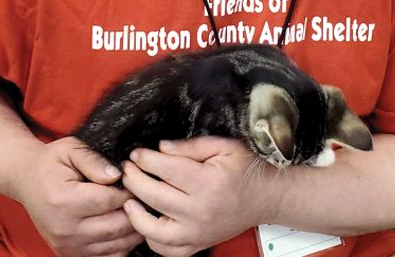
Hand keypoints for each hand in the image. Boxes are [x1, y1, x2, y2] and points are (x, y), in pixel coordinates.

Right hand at [14, 136, 143, 256]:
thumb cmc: (50, 163)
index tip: (138, 180)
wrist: (26, 181)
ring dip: (133, 231)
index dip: (130, 190)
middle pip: (116, 227)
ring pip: (114, 246)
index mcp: (64, 200)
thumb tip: (117, 174)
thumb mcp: (70, 149)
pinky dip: (121, 245)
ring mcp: (67, 245)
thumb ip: (94, 160)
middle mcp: (64, 228)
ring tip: (142, 211)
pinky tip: (126, 227)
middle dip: (137, 211)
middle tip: (147, 197)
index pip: (110, 200)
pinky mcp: (69, 254)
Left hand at [121, 137, 277, 256]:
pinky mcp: (197, 245)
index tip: (137, 153)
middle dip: (134, 179)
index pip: (165, 169)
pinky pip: (165, 249)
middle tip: (127, 169)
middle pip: (154, 196)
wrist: (267, 197)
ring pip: (153, 230)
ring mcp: (198, 232)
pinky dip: (150, 238)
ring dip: (135, 214)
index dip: (145, 159)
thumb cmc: (246, 169)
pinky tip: (146, 220)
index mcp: (208, 182)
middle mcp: (201, 211)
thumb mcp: (223, 146)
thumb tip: (161, 148)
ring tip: (129, 197)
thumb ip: (190, 146)